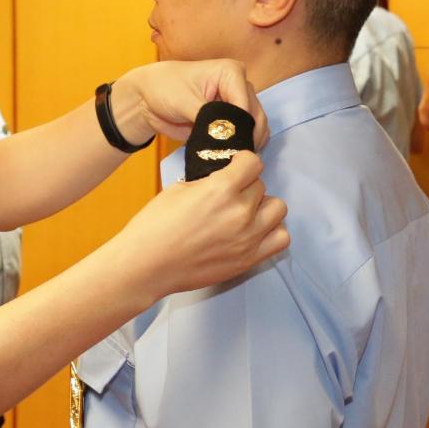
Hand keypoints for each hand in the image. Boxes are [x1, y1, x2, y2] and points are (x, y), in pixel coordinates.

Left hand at [112, 59, 270, 146]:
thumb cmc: (164, 89)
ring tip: (229, 157)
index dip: (240, 127)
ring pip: (255, 128)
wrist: (148, 99)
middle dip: (246, 138)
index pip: (245, 104)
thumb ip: (206, 117)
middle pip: (256, 117)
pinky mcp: (231, 121)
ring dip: (245, 144)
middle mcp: (240, 87)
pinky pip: (245, 137)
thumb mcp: (184, 101)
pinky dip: (239, 147)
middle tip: (231, 156)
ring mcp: (238, 105)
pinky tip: (228, 156)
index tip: (228, 145)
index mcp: (231, 73)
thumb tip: (223, 135)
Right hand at [122, 151, 288, 295]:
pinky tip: (254, 231)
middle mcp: (240, 212)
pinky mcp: (249, 259)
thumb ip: (208, 183)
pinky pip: (282, 238)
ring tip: (246, 213)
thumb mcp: (177, 190)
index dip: (243, 162)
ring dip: (263, 207)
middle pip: (262, 186)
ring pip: (278, 209)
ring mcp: (248, 238)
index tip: (236, 166)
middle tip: (230, 195)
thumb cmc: (154, 226)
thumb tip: (223, 180)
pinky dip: (272, 231)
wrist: (147, 265)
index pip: (253, 163)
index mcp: (220, 189)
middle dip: (246, 187)